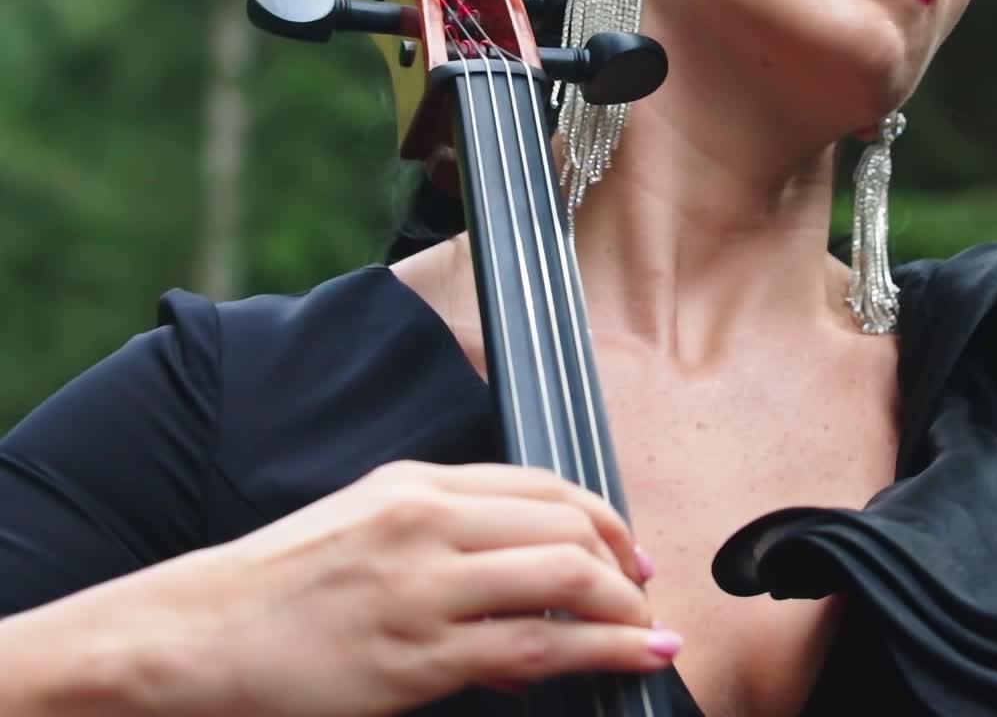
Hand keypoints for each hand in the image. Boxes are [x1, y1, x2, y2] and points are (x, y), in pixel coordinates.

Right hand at [27, 461, 678, 715]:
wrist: (204, 632)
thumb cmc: (287, 579)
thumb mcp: (370, 521)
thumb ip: (447, 531)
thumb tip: (520, 570)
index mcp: (419, 483)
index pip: (543, 485)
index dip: (602, 516)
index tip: (627, 547)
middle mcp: (430, 522)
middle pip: (566, 526)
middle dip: (623, 560)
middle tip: (643, 590)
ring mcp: (427, 589)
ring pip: (563, 583)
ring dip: (623, 610)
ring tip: (648, 632)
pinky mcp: (418, 658)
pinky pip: (533, 650)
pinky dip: (599, 652)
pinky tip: (632, 657)